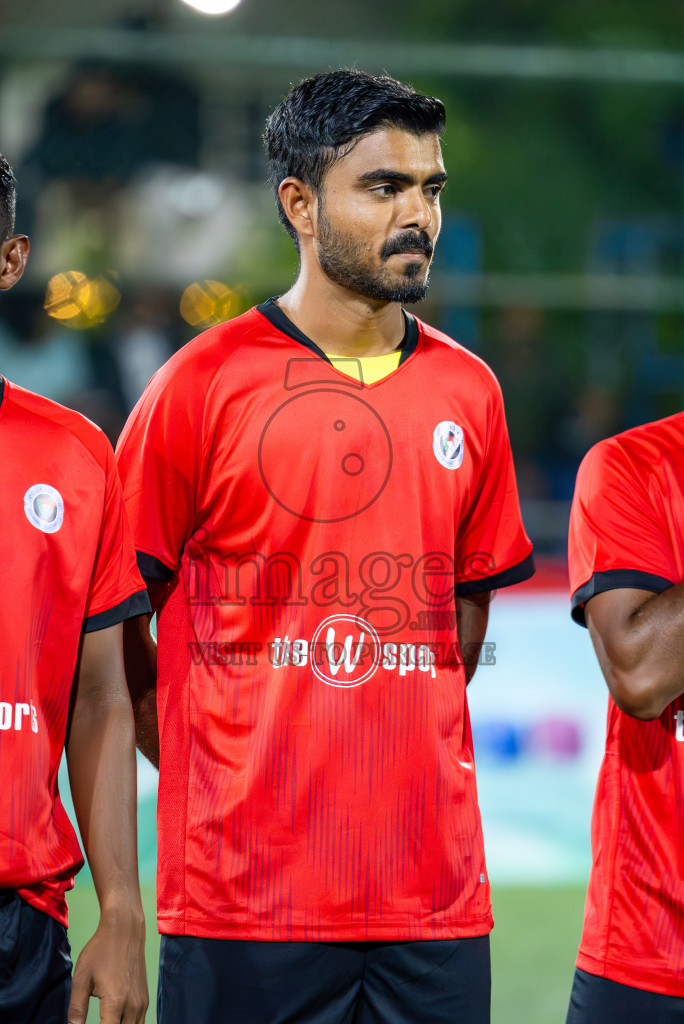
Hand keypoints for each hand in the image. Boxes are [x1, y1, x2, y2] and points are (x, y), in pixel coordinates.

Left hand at [67, 907, 147, 1023]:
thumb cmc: (100, 950)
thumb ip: (76, 1008)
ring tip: (104, 1021)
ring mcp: (142, 1002)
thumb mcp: (81, 978)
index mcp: (116, 1002)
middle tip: (96, 1021)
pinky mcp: (145, 998)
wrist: (124, 929)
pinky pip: (139, 1023)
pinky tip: (115, 1023)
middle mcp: (133, 1005)